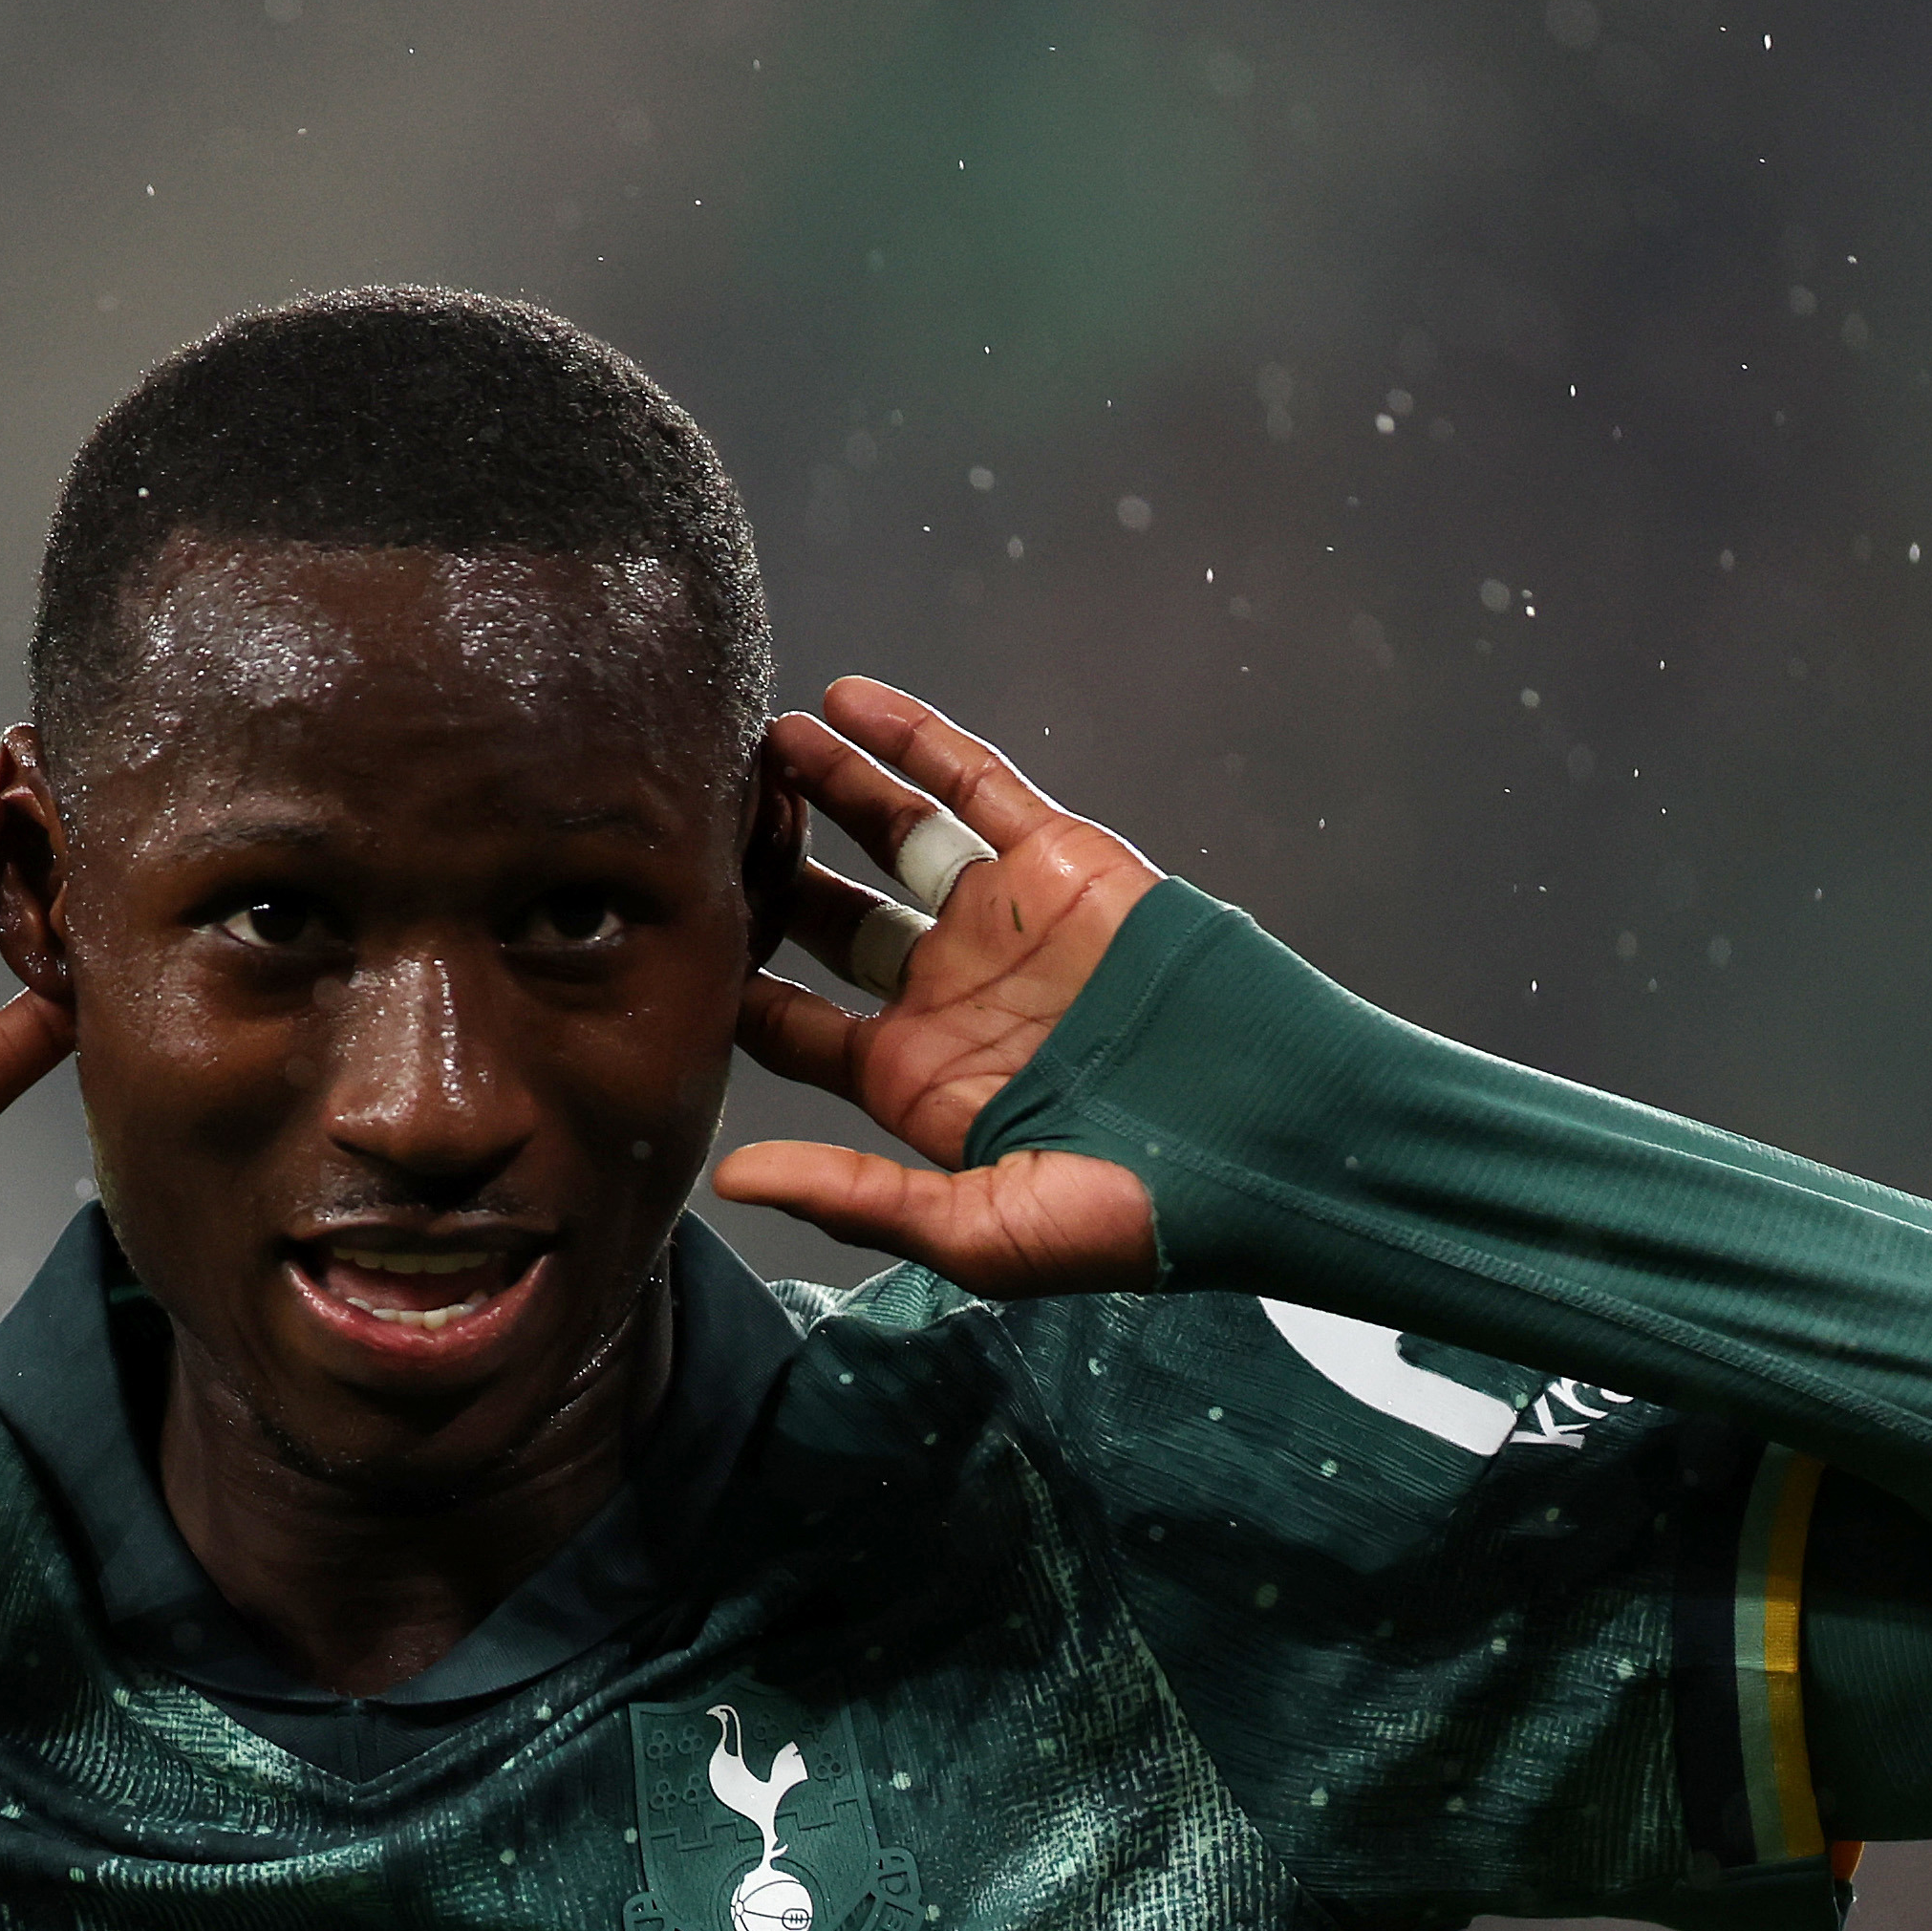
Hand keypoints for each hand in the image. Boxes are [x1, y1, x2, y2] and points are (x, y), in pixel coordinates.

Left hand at [716, 678, 1165, 1297]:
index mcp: (915, 1081)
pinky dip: (913, 738)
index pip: (790, 1025)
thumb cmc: (1134, 1212)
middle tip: (689, 826)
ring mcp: (1003, 920)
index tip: (660, 942)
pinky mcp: (1060, 861)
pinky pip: (975, 783)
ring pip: (890, 836)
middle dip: (759, 873)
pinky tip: (844, 699)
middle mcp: (948, 993)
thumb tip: (724, 1179)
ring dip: (821, 789)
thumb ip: (853, 1195)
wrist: (1271, 1138)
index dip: (726, 981)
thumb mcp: (980, 1230)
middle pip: (823, 918)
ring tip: (750, 744)